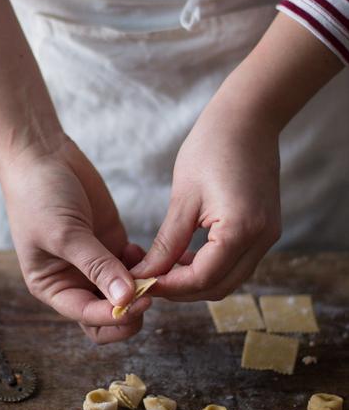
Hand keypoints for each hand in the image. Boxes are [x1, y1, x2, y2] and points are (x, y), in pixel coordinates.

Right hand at [0, 136, 149, 342]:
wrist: (42, 156)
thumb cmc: (38, 196)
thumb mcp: (65, 234)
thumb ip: (97, 267)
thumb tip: (126, 300)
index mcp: (52, 286)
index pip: (87, 315)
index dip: (114, 315)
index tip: (140, 302)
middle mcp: (74, 280)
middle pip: (106, 314)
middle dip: (130, 311)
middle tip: (150, 295)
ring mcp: (96, 263)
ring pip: (124, 293)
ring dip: (141, 288)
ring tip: (152, 271)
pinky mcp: (112, 244)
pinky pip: (134, 267)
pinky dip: (145, 266)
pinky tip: (145, 252)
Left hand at [130, 85, 281, 300]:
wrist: (248, 118)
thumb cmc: (212, 147)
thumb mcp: (183, 199)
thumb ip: (167, 243)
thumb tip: (145, 274)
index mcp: (241, 229)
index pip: (203, 279)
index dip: (169, 288)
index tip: (142, 284)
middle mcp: (261, 239)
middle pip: (218, 288)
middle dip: (181, 291)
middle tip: (149, 281)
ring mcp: (267, 236)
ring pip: (228, 279)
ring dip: (195, 281)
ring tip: (163, 268)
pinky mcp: (265, 230)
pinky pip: (236, 263)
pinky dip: (210, 267)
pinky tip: (185, 256)